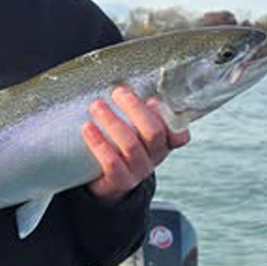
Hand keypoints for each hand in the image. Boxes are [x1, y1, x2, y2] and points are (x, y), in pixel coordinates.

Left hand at [81, 86, 190, 201]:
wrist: (106, 183)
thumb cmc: (120, 146)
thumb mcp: (134, 130)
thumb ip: (136, 112)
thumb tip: (123, 82)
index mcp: (163, 142)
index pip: (179, 133)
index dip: (171, 118)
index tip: (153, 100)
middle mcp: (155, 156)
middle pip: (154, 132)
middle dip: (135, 109)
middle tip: (117, 92)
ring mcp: (138, 171)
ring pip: (131, 145)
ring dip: (112, 122)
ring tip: (96, 106)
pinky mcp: (120, 181)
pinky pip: (112, 163)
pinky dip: (99, 143)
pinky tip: (87, 128)